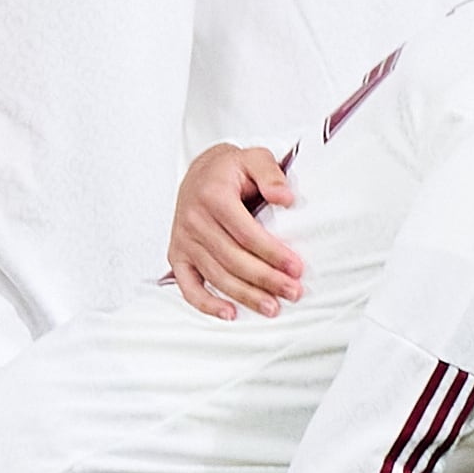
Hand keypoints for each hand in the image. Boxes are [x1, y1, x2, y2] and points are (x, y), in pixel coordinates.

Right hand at [170, 143, 306, 318]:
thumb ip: (271, 174)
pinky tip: (229, 314)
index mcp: (213, 196)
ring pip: (216, 275)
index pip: (246, 232)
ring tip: (273, 307)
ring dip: (245, 295)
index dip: (272, 252)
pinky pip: (188, 285)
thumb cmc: (232, 170)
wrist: (200, 172)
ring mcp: (183, 240)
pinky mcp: (177, 255)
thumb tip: (286, 198)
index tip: (296, 267)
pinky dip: (206, 303)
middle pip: (233, 258)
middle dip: (265, 279)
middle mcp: (193, 219)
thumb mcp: (255, 158)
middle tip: (293, 292)